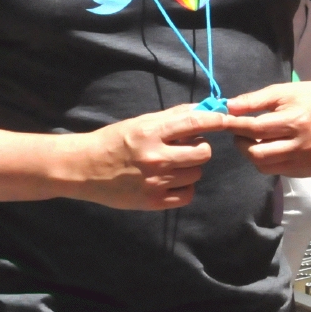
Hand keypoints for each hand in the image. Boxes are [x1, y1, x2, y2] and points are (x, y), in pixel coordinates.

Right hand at [64, 104, 226, 209]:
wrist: (85, 168)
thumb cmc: (114, 141)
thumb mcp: (140, 123)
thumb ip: (172, 117)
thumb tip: (203, 109)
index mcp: (151, 132)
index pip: (194, 123)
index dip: (215, 119)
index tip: (226, 118)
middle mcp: (156, 157)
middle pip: (202, 152)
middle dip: (200, 147)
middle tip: (187, 146)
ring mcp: (155, 182)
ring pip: (196, 173)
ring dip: (191, 167)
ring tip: (174, 164)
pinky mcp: (153, 202)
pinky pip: (187, 195)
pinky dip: (184, 187)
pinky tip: (172, 181)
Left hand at [222, 80, 310, 176]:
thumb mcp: (284, 91)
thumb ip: (255, 100)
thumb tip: (229, 107)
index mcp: (295, 122)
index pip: (256, 129)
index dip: (235, 125)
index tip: (221, 121)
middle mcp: (301, 146)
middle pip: (257, 154)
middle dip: (241, 143)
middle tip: (239, 132)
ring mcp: (306, 162)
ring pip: (265, 166)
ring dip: (253, 153)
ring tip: (254, 139)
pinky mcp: (310, 171)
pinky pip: (279, 171)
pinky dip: (269, 160)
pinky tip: (272, 147)